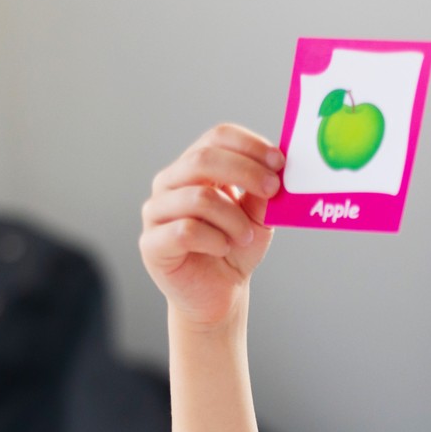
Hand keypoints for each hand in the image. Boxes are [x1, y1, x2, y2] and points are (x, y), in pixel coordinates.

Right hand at [140, 124, 284, 329]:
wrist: (219, 294)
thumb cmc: (234, 249)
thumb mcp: (258, 216)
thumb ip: (262, 192)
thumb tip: (277, 166)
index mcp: (194, 168)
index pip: (217, 137)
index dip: (249, 145)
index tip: (279, 162)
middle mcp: (170, 183)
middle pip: (203, 159)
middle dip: (246, 172)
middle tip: (272, 189)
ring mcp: (156, 212)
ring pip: (199, 198)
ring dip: (234, 218)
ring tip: (245, 236)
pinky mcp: (151, 243)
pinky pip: (186, 231)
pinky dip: (215, 240)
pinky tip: (223, 248)